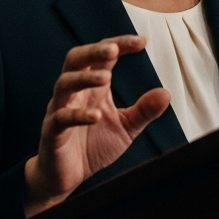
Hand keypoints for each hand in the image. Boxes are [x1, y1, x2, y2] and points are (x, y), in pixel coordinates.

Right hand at [23, 36, 169, 216]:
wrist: (67, 177)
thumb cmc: (93, 146)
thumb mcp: (126, 127)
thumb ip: (144, 110)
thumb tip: (166, 93)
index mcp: (93, 88)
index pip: (103, 57)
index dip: (120, 45)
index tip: (141, 41)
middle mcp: (75, 93)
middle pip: (76, 60)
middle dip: (93, 50)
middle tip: (113, 49)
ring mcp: (60, 110)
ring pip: (64, 84)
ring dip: (84, 78)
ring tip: (105, 77)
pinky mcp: (52, 131)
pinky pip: (61, 118)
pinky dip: (77, 114)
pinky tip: (95, 116)